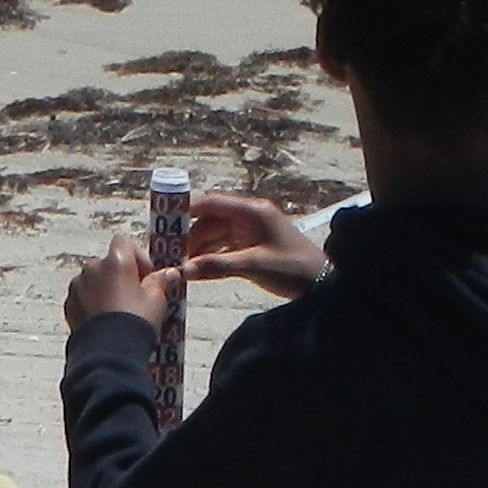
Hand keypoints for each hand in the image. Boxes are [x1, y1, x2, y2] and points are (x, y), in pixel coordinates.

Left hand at [63, 235, 175, 330]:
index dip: (137, 256)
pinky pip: (83, 297)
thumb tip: (170, 274)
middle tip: (134, 296)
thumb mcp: (156, 300)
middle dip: (120, 275)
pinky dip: (92, 304)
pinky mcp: (69, 304)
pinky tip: (105, 320)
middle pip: (109, 263)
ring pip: (94, 280)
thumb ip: (161, 281)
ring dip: (105, 289)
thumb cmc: (135, 321)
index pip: (124, 243)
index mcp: (116, 261)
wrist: (108, 351)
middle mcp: (93, 268)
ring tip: (118, 311)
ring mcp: (78, 286)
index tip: (147, 275)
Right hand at [180, 190, 327, 299]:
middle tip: (169, 255)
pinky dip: (210, 257)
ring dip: (198, 249)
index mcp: (252, 211)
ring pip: (214, 235)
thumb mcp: (254, 265)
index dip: (185, 212)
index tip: (164, 227)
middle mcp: (249, 216)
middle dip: (189, 237)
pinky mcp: (252, 246)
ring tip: (180, 266)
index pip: (210, 203)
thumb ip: (217, 265)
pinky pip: (224, 247)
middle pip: (209, 220)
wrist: (323, 284)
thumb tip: (184, 269)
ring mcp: (251, 231)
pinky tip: (197, 271)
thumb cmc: (293, 269)